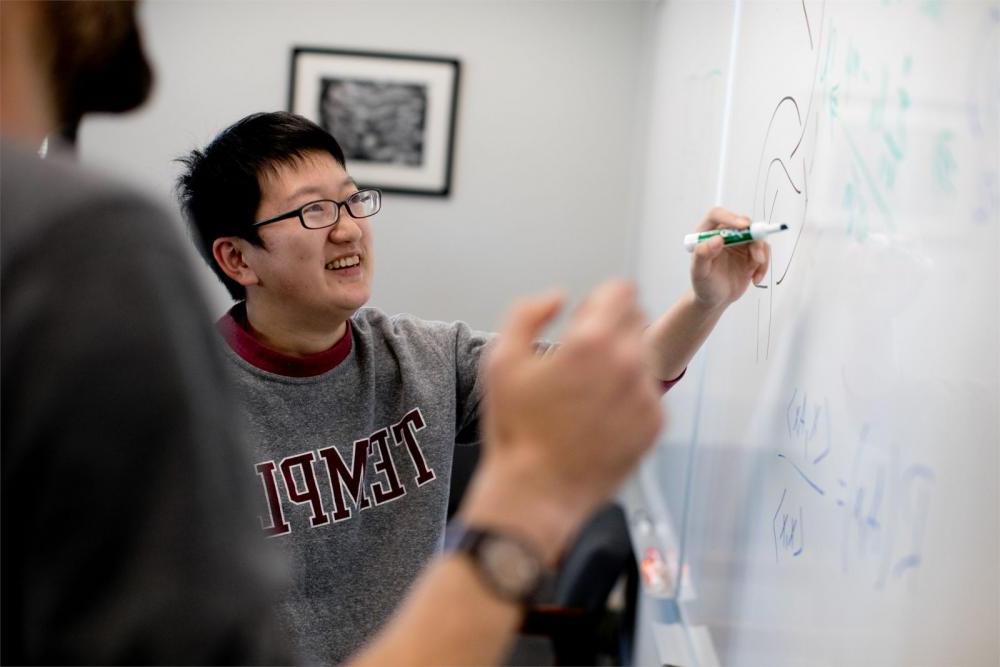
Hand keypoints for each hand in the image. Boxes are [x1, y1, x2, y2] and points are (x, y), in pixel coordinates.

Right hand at [463, 281, 663, 563]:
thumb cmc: (516, 429)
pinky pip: (649, 392)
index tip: (583, 319)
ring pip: (645, 355)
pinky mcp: (655, 425)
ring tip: (589, 390)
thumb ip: (527, 313)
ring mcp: (646, 396)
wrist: (537, 493)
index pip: (622, 291)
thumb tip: (558, 298)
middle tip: (581, 356)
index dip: (599, 299)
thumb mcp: (501, 360)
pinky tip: (599, 415)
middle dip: (612, 326)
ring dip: (622, 360)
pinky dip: (630, 394)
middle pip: (637, 319)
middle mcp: (629, 364)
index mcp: (593, 342)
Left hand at [690, 207, 770, 308]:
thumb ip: (703, 255)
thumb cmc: (704, 285)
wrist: (715, 300)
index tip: (743, 226)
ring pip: (757, 237)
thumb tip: (717, 239)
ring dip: (761, 253)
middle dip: (754, 237)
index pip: (717, 215)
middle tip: (757, 256)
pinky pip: (764, 251)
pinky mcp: (750, 254)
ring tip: (755, 271)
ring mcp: (739, 244)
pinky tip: (755, 279)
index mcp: (707, 234)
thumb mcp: (699, 273)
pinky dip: (764, 265)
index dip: (730, 217)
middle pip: (743, 223)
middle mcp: (724, 235)